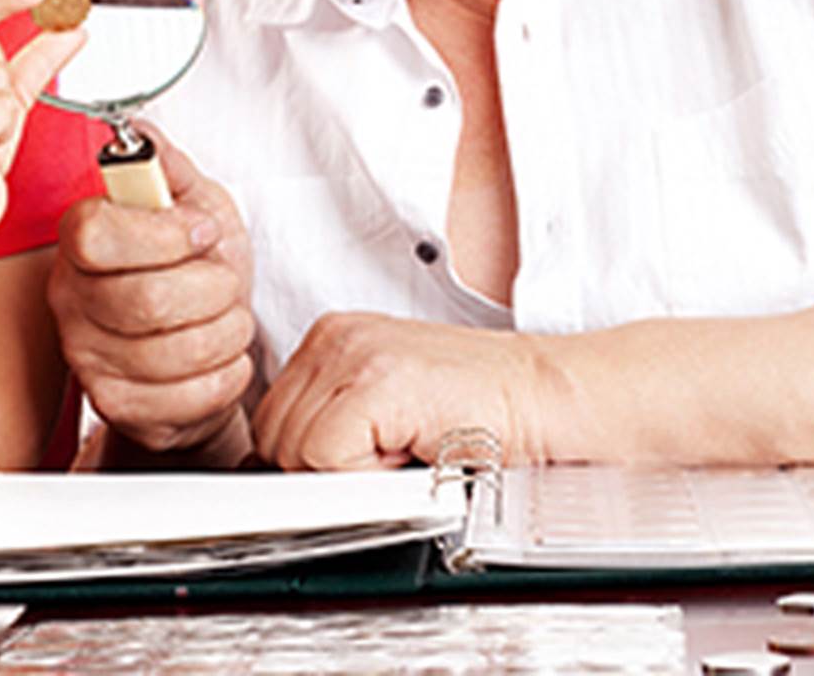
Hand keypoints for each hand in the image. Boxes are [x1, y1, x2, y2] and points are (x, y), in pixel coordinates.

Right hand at [50, 128, 256, 455]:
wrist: (201, 350)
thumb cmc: (194, 273)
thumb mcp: (194, 204)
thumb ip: (168, 166)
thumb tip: (137, 131)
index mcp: (81, 238)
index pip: (97, 234)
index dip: (164, 234)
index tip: (201, 231)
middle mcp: (70, 298)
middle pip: (147, 299)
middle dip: (214, 289)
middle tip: (225, 282)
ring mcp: (87, 357)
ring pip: (174, 351)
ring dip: (227, 332)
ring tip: (228, 319)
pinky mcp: (114, 406)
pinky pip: (187, 396)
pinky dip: (227, 374)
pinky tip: (222, 358)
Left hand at [251, 313, 548, 470]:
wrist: (543, 400)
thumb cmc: (478, 411)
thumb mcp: (388, 404)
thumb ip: (331, 418)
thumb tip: (275, 470)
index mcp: (332, 336)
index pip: (269, 418)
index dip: (308, 459)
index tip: (355, 461)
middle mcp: (335, 336)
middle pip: (272, 436)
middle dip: (324, 468)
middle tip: (391, 454)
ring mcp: (353, 353)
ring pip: (294, 450)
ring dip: (350, 471)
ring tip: (405, 447)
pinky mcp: (374, 382)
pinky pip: (325, 457)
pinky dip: (366, 476)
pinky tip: (411, 450)